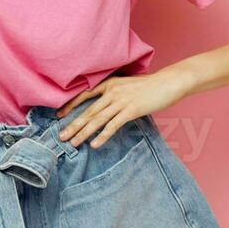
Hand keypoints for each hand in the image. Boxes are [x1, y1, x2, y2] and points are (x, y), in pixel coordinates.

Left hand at [55, 67, 188, 149]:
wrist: (169, 82)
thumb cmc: (150, 86)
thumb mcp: (128, 85)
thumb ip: (115, 93)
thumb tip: (106, 105)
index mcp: (109, 84)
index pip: (84, 95)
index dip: (70, 105)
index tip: (59, 116)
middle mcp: (112, 92)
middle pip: (88, 111)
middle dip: (73, 125)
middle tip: (61, 137)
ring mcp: (121, 101)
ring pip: (97, 119)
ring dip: (83, 133)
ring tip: (73, 143)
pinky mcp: (131, 110)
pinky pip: (113, 125)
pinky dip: (103, 135)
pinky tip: (95, 145)